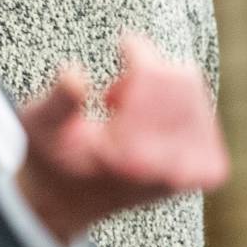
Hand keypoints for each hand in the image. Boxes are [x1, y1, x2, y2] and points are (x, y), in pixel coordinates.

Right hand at [16, 34, 228, 244]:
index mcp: (135, 159)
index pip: (155, 81)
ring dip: (157, 84)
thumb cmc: (55, 159)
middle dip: (146, 70)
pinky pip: (202, 109)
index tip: (123, 44)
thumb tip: (75, 74)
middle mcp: (172, 170)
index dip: (138, 52)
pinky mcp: (203, 169)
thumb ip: (60, 102)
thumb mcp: (42, 128)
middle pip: (180, 78)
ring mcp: (192, 171)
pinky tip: (148, 118)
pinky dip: (176, 100)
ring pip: (190, 87)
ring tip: (124, 108)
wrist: (69, 202)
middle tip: (114, 94)